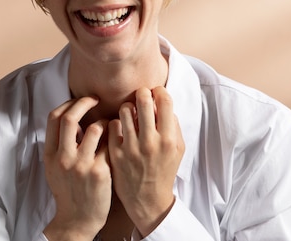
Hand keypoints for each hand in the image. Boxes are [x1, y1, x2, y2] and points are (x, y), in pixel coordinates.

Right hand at [43, 96, 111, 240]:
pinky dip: (114, 138)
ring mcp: (80, 165)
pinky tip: (118, 140)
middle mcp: (63, 158)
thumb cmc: (69, 191)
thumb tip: (76, 120)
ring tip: (110, 123)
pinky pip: (109, 145)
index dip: (68, 104)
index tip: (79, 100)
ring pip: (94, 128)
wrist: (77, 220)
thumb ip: (62, 144)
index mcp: (50, 154)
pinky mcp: (99, 172)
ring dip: (104, 121)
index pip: (54, 118)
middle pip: (69, 118)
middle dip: (84, 102)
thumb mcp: (55, 168)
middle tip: (95, 99)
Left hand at [108, 87, 184, 236]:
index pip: (165, 101)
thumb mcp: (178, 149)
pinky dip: (117, 124)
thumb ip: (172, 124)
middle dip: (141, 93)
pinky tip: (121, 130)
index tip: (155, 93)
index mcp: (168, 140)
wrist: (147, 199)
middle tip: (140, 96)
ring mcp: (131, 148)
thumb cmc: (164, 170)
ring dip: (128, 107)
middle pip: (143, 100)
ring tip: (130, 114)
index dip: (159, 91)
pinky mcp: (115, 153)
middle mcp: (150, 142)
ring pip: (125, 109)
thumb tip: (161, 101)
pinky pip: (112, 125)